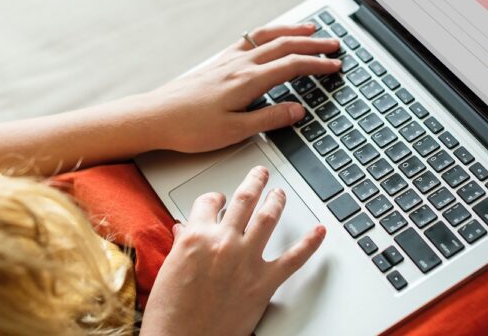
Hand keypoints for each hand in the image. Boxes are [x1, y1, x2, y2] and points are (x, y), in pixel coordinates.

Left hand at [141, 24, 340, 152]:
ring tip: (310, 30)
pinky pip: (250, 40)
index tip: (336, 65)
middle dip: (313, 44)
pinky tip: (270, 36)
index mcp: (248, 81)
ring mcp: (228, 61)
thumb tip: (298, 110)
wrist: (155, 116)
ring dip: (292, 31)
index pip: (292, 66)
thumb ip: (269, 119)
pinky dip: (268, 34)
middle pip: (284, 46)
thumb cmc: (190, 128)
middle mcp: (239, 65)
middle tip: (334, 44)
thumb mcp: (234, 132)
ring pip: (267, 37)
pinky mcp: (217, 63)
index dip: (318, 65)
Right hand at [141, 166, 325, 335]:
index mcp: (196, 236)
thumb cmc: (170, 313)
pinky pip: (293, 259)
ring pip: (268, 218)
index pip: (209, 201)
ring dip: (277, 201)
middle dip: (254, 182)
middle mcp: (223, 242)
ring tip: (281, 194)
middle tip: (261, 174)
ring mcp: (246, 260)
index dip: (216, 198)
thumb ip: (181, 245)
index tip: (220, 199)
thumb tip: (185, 232)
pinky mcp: (263, 283)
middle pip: (244, 200)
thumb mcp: (168, 269)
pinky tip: (319, 232)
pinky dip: (309, 244)